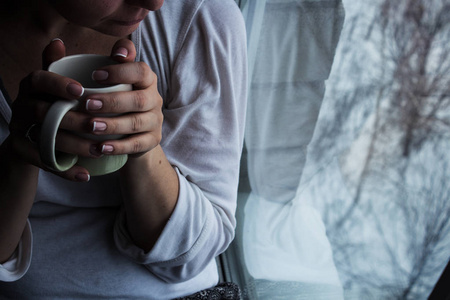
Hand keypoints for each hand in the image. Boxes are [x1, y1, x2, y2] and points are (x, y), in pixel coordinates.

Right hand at [8, 39, 91, 180]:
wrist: (31, 141)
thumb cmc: (53, 107)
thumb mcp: (55, 87)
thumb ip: (62, 67)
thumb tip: (59, 41)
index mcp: (32, 87)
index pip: (38, 79)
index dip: (57, 83)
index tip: (80, 90)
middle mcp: (22, 106)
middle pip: (43, 112)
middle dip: (73, 120)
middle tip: (100, 127)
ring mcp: (19, 130)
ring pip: (45, 138)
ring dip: (74, 146)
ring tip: (99, 151)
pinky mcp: (22, 152)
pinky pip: (43, 163)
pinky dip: (65, 171)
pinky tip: (85, 175)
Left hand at [87, 39, 162, 158]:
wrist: (131, 134)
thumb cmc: (112, 101)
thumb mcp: (105, 82)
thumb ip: (84, 63)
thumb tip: (57, 44)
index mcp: (146, 79)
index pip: (141, 71)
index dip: (121, 72)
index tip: (95, 75)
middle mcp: (154, 98)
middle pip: (140, 99)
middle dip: (113, 101)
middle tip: (86, 104)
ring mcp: (154, 121)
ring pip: (138, 123)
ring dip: (113, 125)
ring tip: (91, 127)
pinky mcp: (152, 140)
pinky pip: (138, 144)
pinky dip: (119, 146)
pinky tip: (102, 147)